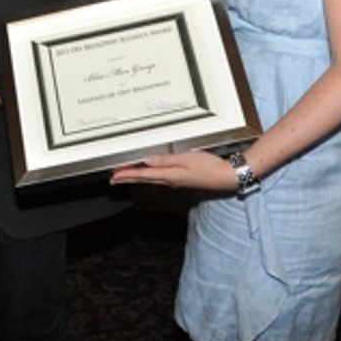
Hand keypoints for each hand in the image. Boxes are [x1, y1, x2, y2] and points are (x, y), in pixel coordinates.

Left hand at [110, 150, 237, 190]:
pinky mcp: (182, 179)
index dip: (127, 175)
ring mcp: (176, 181)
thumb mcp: (187, 159)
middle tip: (113, 179)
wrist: (227, 177)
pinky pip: (160, 178)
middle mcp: (170, 180)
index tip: (114, 176)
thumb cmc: (210, 167)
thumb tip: (146, 161)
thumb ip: (166, 160)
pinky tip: (149, 173)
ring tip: (125, 176)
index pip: (143, 175)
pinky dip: (149, 176)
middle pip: (144, 179)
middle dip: (128, 178)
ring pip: (151, 179)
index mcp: (170, 175)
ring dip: (137, 177)